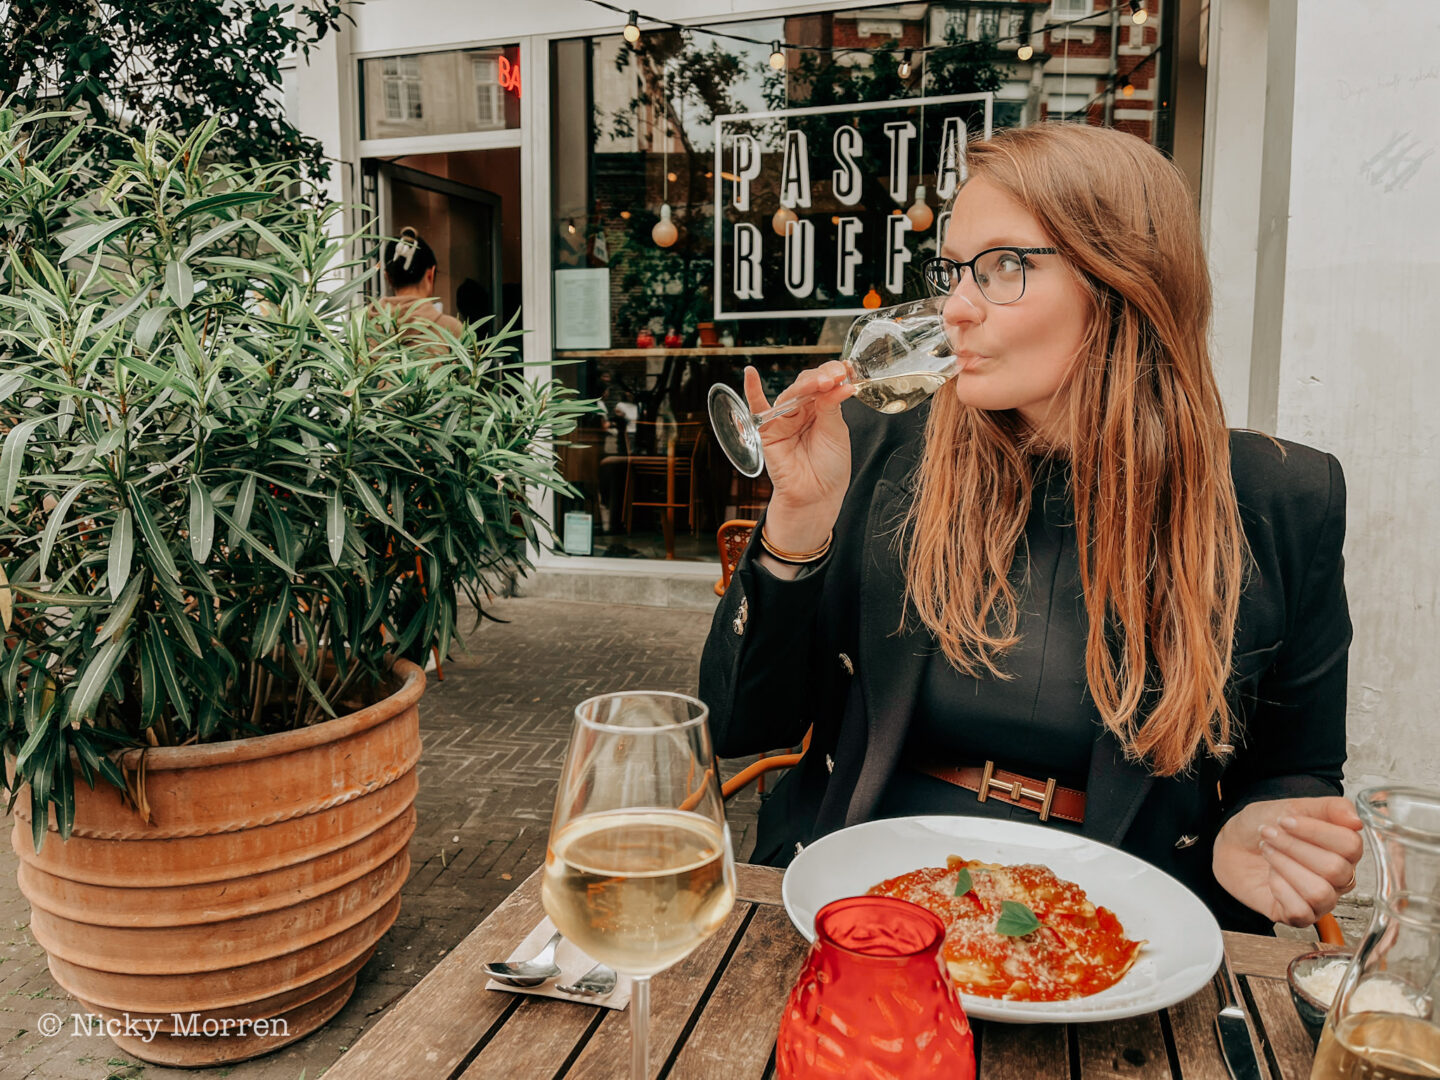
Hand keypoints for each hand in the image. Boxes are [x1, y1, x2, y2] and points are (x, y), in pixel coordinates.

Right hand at [745, 362, 853, 552]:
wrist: (815, 495)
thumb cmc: (829, 468)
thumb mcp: (837, 433)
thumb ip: (832, 407)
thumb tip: (839, 383)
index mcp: (822, 408)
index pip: (825, 382)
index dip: (834, 373)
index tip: (846, 371)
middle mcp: (803, 410)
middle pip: (808, 383)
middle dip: (821, 378)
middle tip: (834, 378)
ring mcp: (785, 418)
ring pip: (791, 392)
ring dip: (805, 385)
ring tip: (821, 383)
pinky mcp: (768, 429)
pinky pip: (758, 407)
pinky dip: (752, 390)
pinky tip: (750, 374)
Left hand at [1212, 796, 1362, 925]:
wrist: (1232, 843)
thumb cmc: (1264, 825)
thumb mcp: (1293, 807)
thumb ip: (1330, 808)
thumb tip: (1357, 821)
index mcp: (1343, 849)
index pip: (1351, 845)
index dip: (1316, 831)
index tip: (1286, 820)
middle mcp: (1339, 877)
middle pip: (1335, 869)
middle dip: (1294, 847)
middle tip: (1269, 835)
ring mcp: (1322, 899)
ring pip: (1320, 893)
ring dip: (1286, 867)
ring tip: (1268, 853)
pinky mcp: (1300, 915)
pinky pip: (1301, 911)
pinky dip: (1280, 890)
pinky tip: (1270, 877)